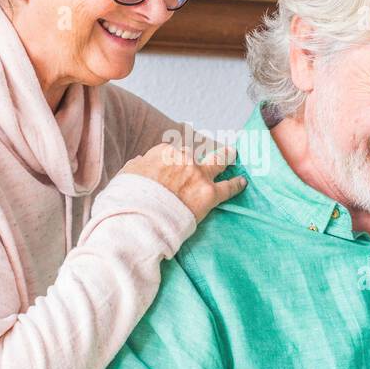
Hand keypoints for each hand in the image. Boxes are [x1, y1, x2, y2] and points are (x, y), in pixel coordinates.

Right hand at [119, 142, 246, 224]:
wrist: (140, 216)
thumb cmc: (129, 198)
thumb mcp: (127, 174)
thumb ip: (138, 166)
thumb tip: (142, 161)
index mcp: (164, 153)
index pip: (174, 152)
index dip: (175, 161)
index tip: (175, 166)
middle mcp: (183, 159)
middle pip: (196, 154)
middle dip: (200, 155)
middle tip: (203, 153)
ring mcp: (198, 175)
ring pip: (218, 162)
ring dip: (226, 158)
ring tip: (232, 155)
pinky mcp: (209, 194)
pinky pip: (228, 187)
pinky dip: (236, 185)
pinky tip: (242, 183)